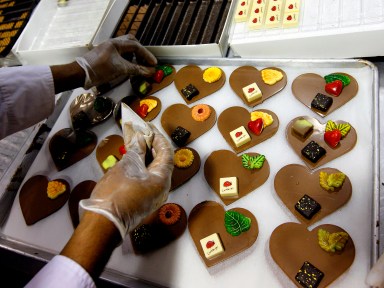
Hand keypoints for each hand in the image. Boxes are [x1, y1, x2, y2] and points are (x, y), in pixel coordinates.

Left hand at [76, 34, 156, 88]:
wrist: (80, 74)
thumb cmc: (100, 69)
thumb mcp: (120, 69)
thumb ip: (137, 69)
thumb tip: (150, 71)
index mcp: (116, 43)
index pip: (136, 46)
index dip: (146, 55)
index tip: (154, 64)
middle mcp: (112, 43)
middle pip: (131, 42)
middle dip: (141, 51)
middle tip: (146, 61)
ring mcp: (108, 49)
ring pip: (125, 48)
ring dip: (134, 55)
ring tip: (139, 65)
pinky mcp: (105, 56)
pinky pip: (120, 54)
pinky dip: (127, 59)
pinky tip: (129, 66)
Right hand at [79, 124, 172, 238]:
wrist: (103, 223)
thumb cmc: (115, 195)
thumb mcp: (126, 166)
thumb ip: (136, 151)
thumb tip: (140, 140)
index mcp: (162, 180)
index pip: (167, 153)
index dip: (158, 138)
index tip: (149, 128)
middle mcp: (162, 190)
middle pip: (161, 162)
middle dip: (151, 146)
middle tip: (141, 133)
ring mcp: (153, 197)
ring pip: (153, 172)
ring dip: (145, 157)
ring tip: (134, 143)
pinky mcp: (143, 201)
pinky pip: (146, 180)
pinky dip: (141, 168)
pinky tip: (131, 160)